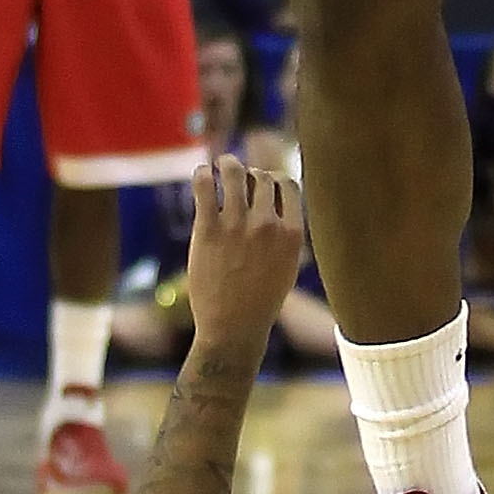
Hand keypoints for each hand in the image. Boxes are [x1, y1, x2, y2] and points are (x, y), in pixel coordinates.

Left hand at [185, 153, 305, 359]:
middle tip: (240, 179)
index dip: (275, 178)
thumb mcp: (287, 265)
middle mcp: (267, 225)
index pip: (288, 184)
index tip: (264, 183)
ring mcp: (237, 226)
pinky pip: (206, 187)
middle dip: (251, 175)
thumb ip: (286, 233)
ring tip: (220, 164)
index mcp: (291, 233)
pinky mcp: (208, 230)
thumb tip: (279, 202)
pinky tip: (202, 174)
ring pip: (235, 172)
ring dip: (227, 163)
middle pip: (262, 177)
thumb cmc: (261, 300)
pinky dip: (203, 173)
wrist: (233, 329)